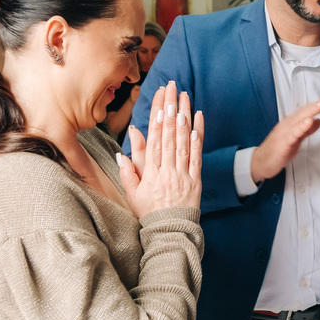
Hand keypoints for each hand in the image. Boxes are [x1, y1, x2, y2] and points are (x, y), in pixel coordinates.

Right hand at [119, 82, 203, 217]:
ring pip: (183, 141)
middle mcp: (167, 170)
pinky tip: (198, 120)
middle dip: (171, 108)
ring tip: (185, 97)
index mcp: (150, 172)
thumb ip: (128, 171)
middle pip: (169, 133)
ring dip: (185, 117)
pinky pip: (197, 156)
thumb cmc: (149, 213)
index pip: (153, 138)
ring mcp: (182, 174)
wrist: (171, 232)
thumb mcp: (132, 194)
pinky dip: (198, 137)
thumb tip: (121, 151)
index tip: (159, 98)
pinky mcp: (196, 180)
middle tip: (172, 88)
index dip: (157, 115)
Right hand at [250, 96, 319, 183]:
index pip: (307, 111)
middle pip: (305, 111)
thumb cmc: (278, 150)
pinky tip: (309, 122)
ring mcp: (285, 132)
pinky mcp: (284, 141)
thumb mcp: (296, 138)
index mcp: (292, 123)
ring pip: (300, 119)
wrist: (261, 162)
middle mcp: (288, 124)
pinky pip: (294, 133)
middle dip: (319, 105)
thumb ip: (307, 130)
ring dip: (312, 111)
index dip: (319, 105)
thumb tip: (318, 121)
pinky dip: (302, 126)